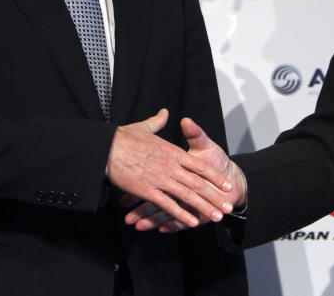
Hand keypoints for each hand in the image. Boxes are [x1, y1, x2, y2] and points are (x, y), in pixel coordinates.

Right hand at [107, 109, 233, 227]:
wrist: (105, 147)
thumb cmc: (124, 137)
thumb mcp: (145, 127)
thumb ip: (158, 122)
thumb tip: (164, 113)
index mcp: (172, 152)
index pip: (200, 166)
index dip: (215, 176)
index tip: (228, 184)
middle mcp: (170, 166)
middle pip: (198, 184)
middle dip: (215, 196)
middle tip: (228, 207)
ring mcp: (160, 179)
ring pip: (187, 196)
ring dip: (203, 208)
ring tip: (216, 217)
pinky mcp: (147, 190)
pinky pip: (167, 204)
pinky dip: (180, 214)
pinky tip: (191, 221)